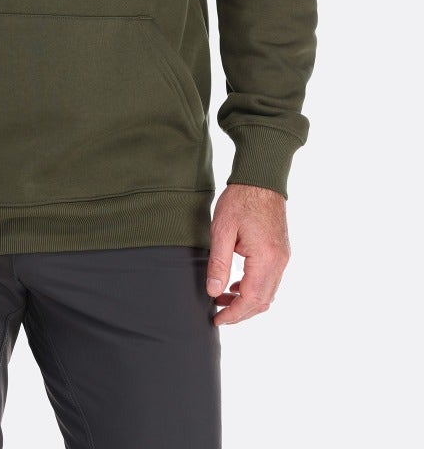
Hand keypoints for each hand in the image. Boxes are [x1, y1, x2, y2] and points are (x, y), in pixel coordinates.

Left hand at [206, 183, 290, 325]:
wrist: (262, 178)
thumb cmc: (240, 199)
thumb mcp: (222, 230)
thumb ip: (219, 263)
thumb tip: (213, 291)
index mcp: (266, 258)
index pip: (251, 299)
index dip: (234, 314)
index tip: (217, 319)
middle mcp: (280, 262)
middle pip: (263, 301)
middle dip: (240, 313)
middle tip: (218, 314)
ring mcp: (283, 257)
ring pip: (268, 293)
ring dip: (247, 302)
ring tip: (222, 298)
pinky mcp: (281, 252)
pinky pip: (270, 280)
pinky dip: (255, 289)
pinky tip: (237, 284)